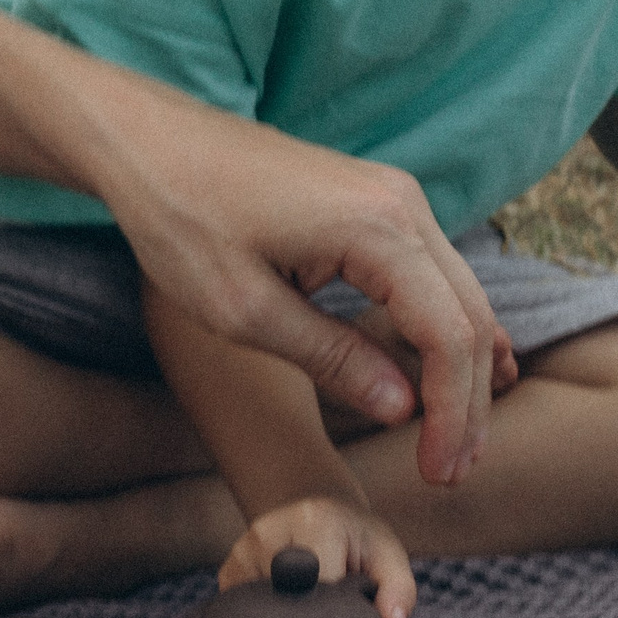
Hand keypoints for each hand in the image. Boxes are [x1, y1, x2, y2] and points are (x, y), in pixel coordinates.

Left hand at [93, 86, 491, 487]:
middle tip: (450, 472)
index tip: (435, 474)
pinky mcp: (376, 201)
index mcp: (377, 227)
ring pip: (458, 294)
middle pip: (468, 316)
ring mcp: (393, 196)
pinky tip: (459, 371)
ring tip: (453, 439)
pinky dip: (445, 325)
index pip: (448, 335)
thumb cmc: (182, 221)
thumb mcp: (245, 310)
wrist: (149, 143)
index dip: (450, 414)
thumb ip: (332, 359)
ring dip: (461, 367)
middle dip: (466, 401)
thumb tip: (405, 409)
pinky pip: (432, 272)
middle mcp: (402, 203)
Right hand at [220, 494, 415, 617]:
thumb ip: (399, 591)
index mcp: (313, 523)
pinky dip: (267, 617)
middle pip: (287, 604)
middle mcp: (268, 532)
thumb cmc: (357, 538)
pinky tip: (287, 603)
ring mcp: (242, 551)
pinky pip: (245, 613)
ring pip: (265, 613)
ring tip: (309, 602)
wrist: (319, 508)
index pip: (321, 590)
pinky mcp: (229, 569)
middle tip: (328, 614)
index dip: (337, 615)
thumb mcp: (388, 555)